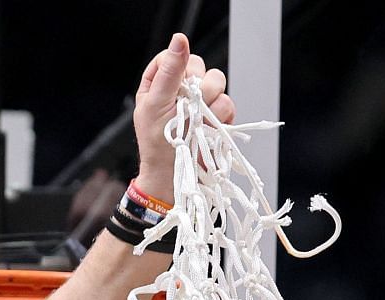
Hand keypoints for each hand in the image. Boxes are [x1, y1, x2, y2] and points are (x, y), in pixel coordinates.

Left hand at [132, 33, 234, 203]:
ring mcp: (200, 102)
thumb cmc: (157, 144)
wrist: (174, 176)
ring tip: (195, 124)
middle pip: (201, 67)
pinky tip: (207, 130)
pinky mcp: (216, 116)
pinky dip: (219, 118)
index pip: (175, 56)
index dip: (181, 66)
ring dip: (208, 105)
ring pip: (219, 83)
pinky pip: (228, 103)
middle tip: (185, 108)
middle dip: (197, 87)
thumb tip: (180, 39)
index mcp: (159, 83)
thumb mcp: (156, 104)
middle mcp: (181, 90)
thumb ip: (170, 72)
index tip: (179, 84)